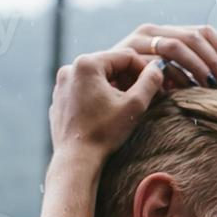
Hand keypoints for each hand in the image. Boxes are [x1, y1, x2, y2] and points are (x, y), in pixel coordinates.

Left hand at [48, 49, 164, 159]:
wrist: (76, 159)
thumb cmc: (104, 132)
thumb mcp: (135, 105)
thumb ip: (150, 82)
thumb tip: (157, 68)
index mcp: (87, 64)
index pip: (125, 56)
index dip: (145, 69)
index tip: (156, 84)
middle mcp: (70, 68)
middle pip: (109, 65)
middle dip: (129, 78)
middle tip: (145, 95)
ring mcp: (61, 85)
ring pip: (97, 78)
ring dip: (115, 87)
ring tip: (128, 105)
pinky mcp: (59, 100)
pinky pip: (83, 90)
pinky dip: (98, 96)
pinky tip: (108, 113)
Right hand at [113, 23, 216, 89]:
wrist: (99, 95)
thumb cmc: (136, 91)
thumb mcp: (168, 79)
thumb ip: (188, 72)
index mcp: (166, 33)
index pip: (202, 31)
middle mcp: (151, 32)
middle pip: (193, 36)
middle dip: (213, 59)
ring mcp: (137, 41)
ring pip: (177, 45)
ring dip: (197, 65)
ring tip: (210, 85)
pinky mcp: (127, 54)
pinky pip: (158, 60)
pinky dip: (176, 74)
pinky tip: (188, 89)